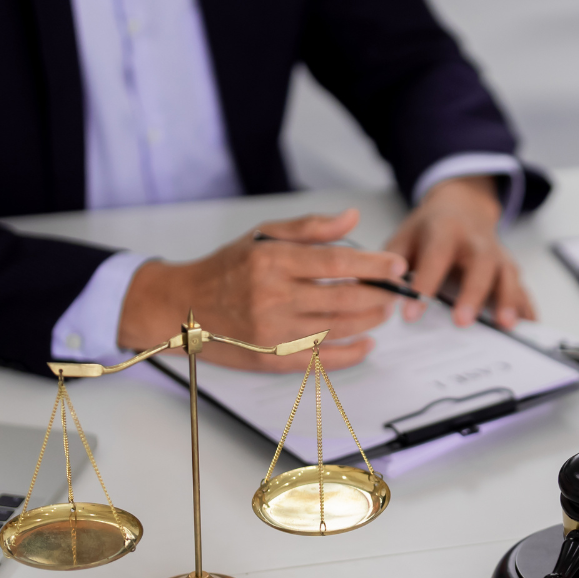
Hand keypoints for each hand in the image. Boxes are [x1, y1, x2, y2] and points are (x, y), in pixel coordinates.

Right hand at [117, 209, 405, 371]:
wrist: (181, 307)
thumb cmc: (225, 269)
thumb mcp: (262, 236)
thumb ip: (309, 228)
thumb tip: (352, 217)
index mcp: (273, 261)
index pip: (336, 262)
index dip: (372, 265)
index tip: (396, 266)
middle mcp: (274, 297)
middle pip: (343, 298)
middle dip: (378, 295)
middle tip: (395, 291)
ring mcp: (273, 332)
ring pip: (337, 329)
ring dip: (369, 321)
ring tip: (383, 310)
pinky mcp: (271, 358)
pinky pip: (321, 359)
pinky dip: (350, 354)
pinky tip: (367, 344)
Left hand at [384, 175, 534, 329]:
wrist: (463, 206)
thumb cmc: (430, 228)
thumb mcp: (404, 235)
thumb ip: (391, 262)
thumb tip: (377, 291)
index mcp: (445, 229)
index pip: (435, 257)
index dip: (425, 284)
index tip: (411, 314)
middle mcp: (476, 241)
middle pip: (480, 266)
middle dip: (472, 294)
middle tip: (462, 322)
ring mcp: (498, 255)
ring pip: (507, 277)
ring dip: (508, 300)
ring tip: (504, 325)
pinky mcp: (510, 269)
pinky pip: (522, 289)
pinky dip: (527, 308)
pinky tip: (528, 328)